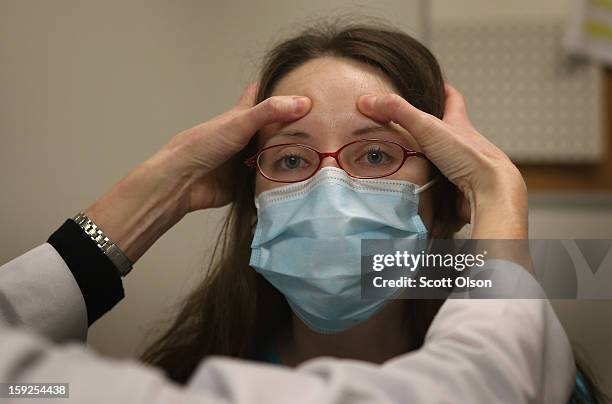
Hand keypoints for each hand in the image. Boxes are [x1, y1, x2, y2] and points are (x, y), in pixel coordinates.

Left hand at [156, 82, 311, 210]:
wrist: (183, 183)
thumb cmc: (203, 145)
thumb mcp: (239, 123)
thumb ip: (270, 112)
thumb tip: (304, 102)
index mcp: (242, 118)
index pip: (260, 96)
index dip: (276, 89)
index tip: (299, 84)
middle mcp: (247, 138)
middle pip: (274, 128)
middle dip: (294, 127)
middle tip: (321, 124)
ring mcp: (248, 161)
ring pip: (275, 156)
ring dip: (291, 157)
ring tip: (322, 154)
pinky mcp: (248, 184)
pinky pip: (271, 181)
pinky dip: (283, 180)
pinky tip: (304, 179)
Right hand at [357, 85, 526, 238]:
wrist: (490, 192)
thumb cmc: (467, 156)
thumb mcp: (428, 127)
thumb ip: (398, 112)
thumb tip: (367, 100)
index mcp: (459, 124)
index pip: (453, 100)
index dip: (443, 90)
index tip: (434, 84)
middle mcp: (464, 144)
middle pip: (448, 131)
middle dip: (432, 128)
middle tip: (409, 126)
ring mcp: (463, 167)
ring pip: (443, 159)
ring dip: (427, 159)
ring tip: (404, 159)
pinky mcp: (460, 189)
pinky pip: (441, 183)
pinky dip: (428, 184)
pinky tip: (415, 187)